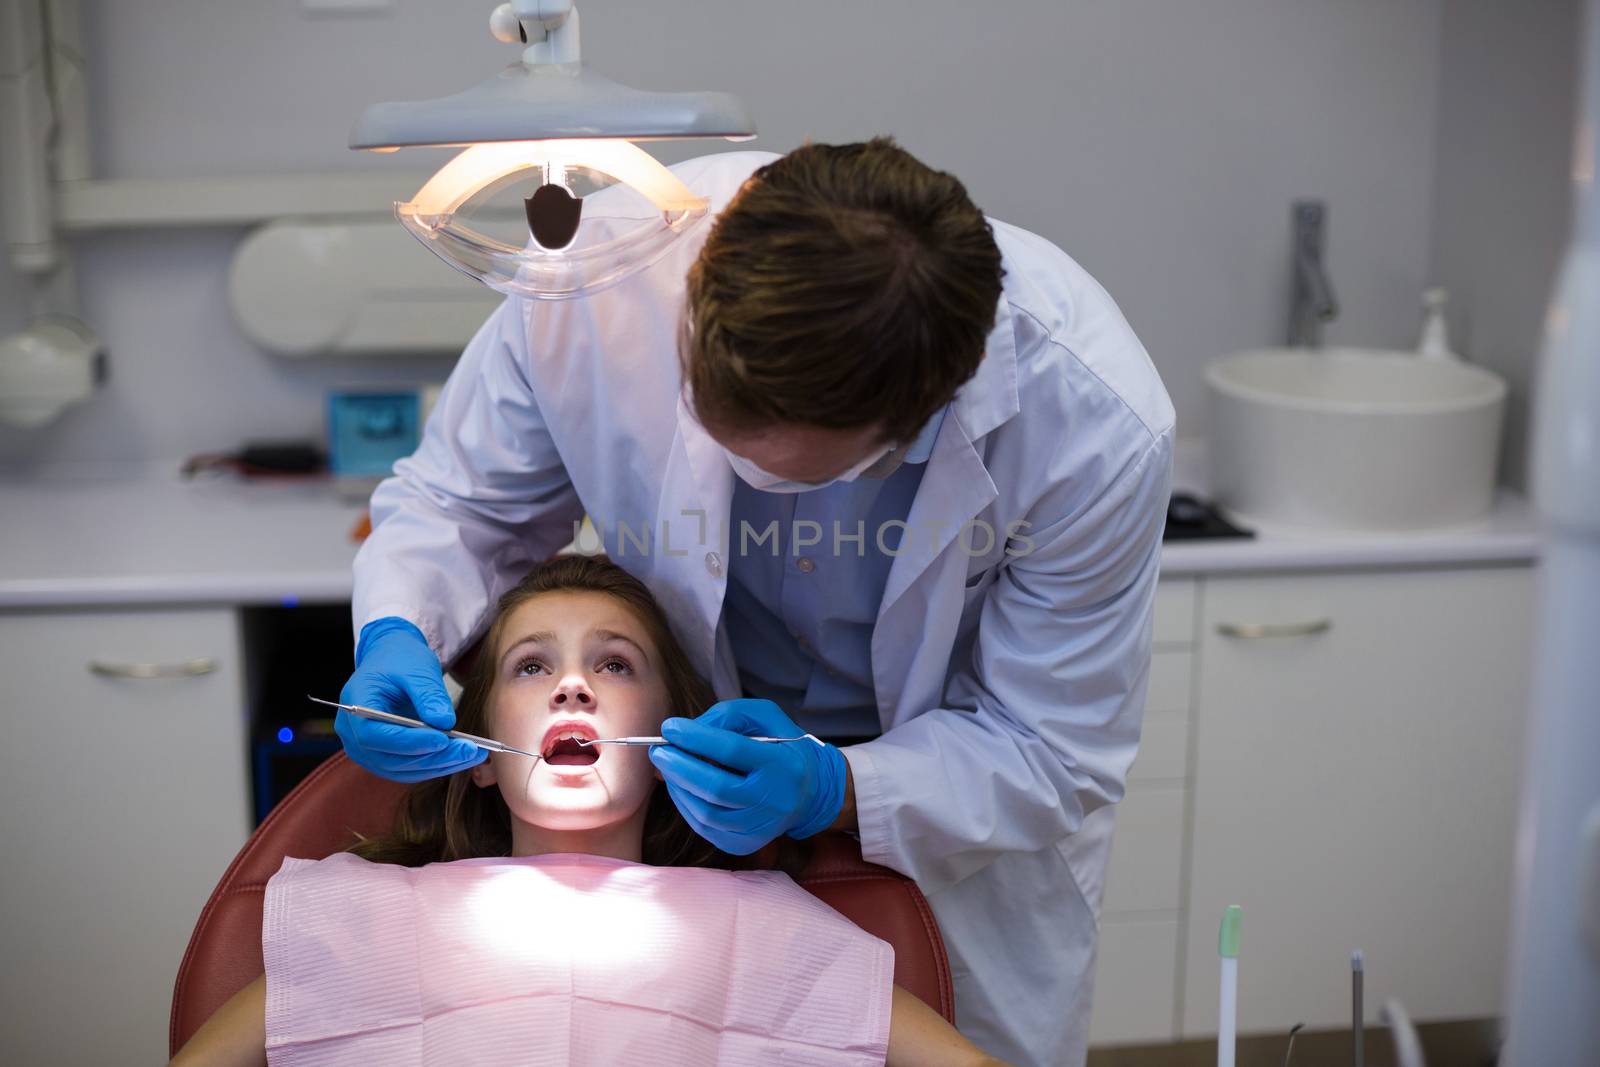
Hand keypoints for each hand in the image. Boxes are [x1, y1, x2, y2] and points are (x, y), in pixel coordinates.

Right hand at [334, 617, 484, 782]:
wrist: (391, 661)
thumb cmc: (400, 659)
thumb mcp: (416, 667)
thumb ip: (428, 694)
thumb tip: (445, 723)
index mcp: (356, 705)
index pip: (375, 735)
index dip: (409, 741)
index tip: (443, 739)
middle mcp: (353, 734)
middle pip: (391, 758)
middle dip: (433, 757)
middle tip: (469, 750)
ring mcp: (366, 750)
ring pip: (402, 769)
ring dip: (439, 765)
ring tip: (472, 754)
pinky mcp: (383, 757)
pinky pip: (408, 769)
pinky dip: (435, 765)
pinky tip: (461, 756)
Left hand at [649, 698, 845, 854]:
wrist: (811, 792)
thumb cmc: (781, 747)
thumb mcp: (764, 717)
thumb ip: (726, 717)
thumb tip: (684, 733)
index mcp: (782, 763)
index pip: (732, 750)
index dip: (696, 738)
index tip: (670, 727)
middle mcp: (774, 800)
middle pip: (716, 787)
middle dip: (679, 767)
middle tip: (658, 750)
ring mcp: (761, 827)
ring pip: (707, 812)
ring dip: (678, 787)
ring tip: (667, 767)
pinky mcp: (747, 843)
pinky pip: (706, 827)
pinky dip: (686, 805)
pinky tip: (681, 787)